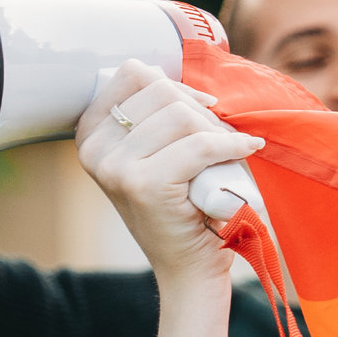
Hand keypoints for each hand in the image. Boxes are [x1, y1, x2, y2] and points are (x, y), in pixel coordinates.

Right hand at [75, 63, 262, 285]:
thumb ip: (156, 115)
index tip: (201, 110)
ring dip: (217, 131)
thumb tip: (177, 70)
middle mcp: (94, 150)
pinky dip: (232, 145)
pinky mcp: (145, 185)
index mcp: (90, 134)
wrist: (189, 267)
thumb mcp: (157, 154)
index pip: (133, 73)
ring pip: (182, 115)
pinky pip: (200, 144)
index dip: (176, 85)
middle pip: (161, 90)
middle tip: (220, 139)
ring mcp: (116, 168)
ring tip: (226, 154)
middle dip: (201, 111)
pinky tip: (247, 149)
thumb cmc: (182, 206)